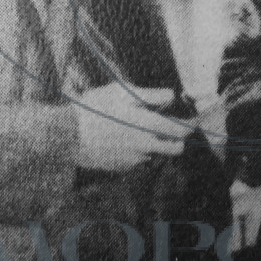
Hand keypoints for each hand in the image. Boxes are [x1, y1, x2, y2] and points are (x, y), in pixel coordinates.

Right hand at [74, 83, 191, 171]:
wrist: (67, 135)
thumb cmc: (95, 107)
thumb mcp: (123, 92)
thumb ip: (152, 95)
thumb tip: (172, 96)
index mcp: (148, 125)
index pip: (181, 130)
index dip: (190, 125)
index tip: (193, 120)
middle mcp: (145, 146)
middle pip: (175, 149)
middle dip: (178, 139)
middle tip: (171, 128)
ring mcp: (134, 159)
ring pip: (156, 154)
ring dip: (155, 145)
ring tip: (136, 130)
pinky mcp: (122, 167)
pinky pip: (138, 160)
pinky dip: (137, 151)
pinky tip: (121, 139)